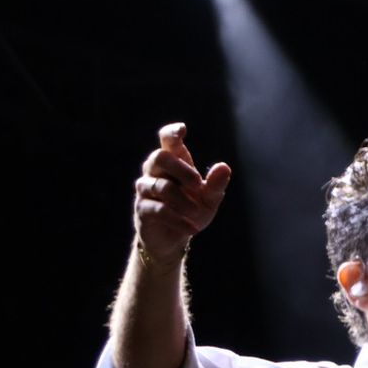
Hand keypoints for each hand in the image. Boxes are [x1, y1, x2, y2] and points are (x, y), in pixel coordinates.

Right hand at [132, 122, 231, 264]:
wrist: (175, 238)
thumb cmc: (191, 210)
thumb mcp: (209, 199)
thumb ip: (216, 185)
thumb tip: (224, 168)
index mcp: (173, 162)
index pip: (167, 140)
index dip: (172, 133)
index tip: (182, 130)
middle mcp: (155, 171)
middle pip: (160, 157)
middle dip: (181, 169)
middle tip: (198, 185)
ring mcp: (146, 189)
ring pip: (161, 187)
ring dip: (183, 201)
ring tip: (196, 212)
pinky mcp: (142, 209)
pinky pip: (159, 210)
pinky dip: (178, 220)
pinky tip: (192, 229)